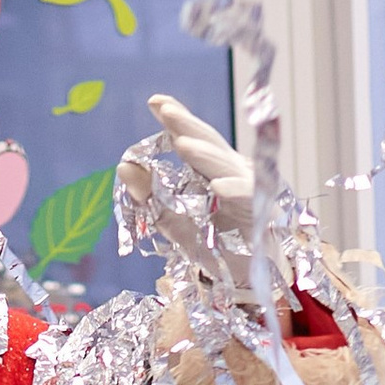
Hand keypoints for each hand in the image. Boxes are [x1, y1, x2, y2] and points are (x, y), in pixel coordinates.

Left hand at [116, 92, 253, 253]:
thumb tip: (123, 165)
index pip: (192, 139)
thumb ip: (148, 195)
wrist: (240, 281)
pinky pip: (247, 198)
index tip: (154, 102)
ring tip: (182, 145)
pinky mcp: (261, 211)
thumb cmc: (211, 245)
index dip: (176, 120)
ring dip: (205, 156)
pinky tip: (217, 187)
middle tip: (166, 110)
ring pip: (225, 166)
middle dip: (188, 126)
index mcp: (210, 169)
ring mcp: (247, 189)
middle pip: (209, 143)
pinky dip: (234, 190)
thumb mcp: (171, 220)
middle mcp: (231, 171)